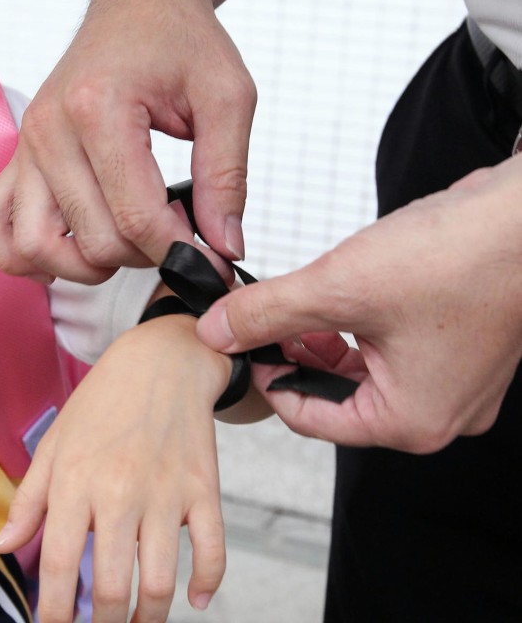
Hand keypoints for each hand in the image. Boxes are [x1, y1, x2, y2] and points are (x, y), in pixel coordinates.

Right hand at [0, 0, 256, 283]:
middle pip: (92, 240)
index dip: (180, 252)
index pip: (135, 216)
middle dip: (144, 256)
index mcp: (98, 108)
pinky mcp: (16, 159)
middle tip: (177, 237)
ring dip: (85, 267)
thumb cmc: (178, 40)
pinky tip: (72, 251)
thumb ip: (228, 176)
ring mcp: (24, 147)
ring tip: (126, 248)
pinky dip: (28, 256)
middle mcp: (49, 131)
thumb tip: (225, 248)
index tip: (211, 261)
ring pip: (35, 247)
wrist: (137, 5)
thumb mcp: (227, 97)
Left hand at [0, 315, 232, 621]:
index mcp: (77, 482)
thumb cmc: (102, 403)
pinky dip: (207, 585)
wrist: (163, 361)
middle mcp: (121, 493)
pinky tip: (194, 600)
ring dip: (148, 618)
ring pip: (161, 582)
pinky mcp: (205, 490)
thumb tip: (3, 547)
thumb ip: (28, 500)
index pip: (61, 566)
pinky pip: (214, 551)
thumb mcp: (54, 444)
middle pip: (113, 587)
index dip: (55, 612)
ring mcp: (167, 494)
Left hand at [196, 159, 521, 452]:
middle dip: (293, 356)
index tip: (239, 343)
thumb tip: (217, 331)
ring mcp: (454, 381)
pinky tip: (338, 293)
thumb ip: (269, 313)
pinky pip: (390, 350)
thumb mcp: (339, 287)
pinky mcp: (459, 347)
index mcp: (410, 420)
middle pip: (335, 396)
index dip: (265, 378)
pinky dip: (356, 328)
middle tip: (259, 319)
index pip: (307, 418)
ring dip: (321, 340)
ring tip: (294, 302)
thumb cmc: (458, 258)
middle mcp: (438, 413)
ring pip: (361, 372)